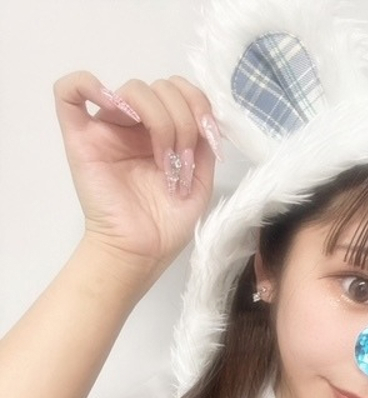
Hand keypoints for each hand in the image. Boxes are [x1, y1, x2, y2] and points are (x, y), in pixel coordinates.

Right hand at [54, 71, 219, 288]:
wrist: (140, 252)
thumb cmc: (165, 225)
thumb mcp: (200, 182)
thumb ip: (204, 146)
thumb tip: (207, 116)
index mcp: (161, 132)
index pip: (179, 91)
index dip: (198, 104)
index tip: (208, 138)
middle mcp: (134, 126)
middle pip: (161, 87)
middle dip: (183, 120)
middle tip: (184, 161)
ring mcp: (107, 129)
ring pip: (133, 88)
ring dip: (162, 121)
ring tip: (165, 161)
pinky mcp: (80, 138)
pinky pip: (68, 92)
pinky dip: (88, 84)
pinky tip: (118, 108)